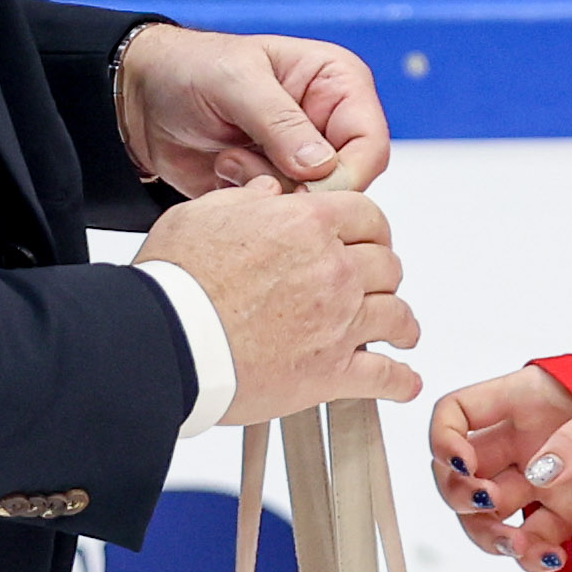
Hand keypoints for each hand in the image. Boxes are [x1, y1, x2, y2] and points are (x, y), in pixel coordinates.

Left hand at [118, 25, 391, 196]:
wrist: (142, 100)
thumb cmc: (191, 70)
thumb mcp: (236, 81)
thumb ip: (280, 121)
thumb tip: (322, 165)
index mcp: (338, 84)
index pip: (370, 144)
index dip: (346, 174)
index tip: (305, 186)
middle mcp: (329, 125)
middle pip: (350, 183)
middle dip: (301, 188)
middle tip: (252, 170)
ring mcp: (303, 160)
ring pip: (316, 206)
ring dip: (269, 191)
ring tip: (228, 160)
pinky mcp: (277, 187)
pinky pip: (284, 216)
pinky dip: (254, 203)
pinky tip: (224, 172)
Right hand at [141, 179, 418, 416]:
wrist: (166, 339)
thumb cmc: (176, 279)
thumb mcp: (202, 214)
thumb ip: (245, 199)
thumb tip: (268, 189)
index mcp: (306, 224)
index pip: (367, 215)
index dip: (371, 227)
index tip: (369, 239)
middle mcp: (332, 269)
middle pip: (387, 265)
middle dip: (383, 274)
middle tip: (377, 285)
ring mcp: (337, 321)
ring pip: (396, 315)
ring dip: (402, 323)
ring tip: (402, 332)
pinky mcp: (330, 372)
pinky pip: (384, 376)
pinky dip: (400, 380)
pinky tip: (404, 382)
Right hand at [430, 367, 571, 571]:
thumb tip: (541, 471)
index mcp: (522, 401)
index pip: (455, 413)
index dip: (444, 439)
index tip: (464, 464)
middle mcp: (521, 442)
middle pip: (460, 472)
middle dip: (461, 495)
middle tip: (488, 505)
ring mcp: (540, 482)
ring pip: (487, 514)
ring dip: (489, 535)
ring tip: (517, 546)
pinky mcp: (564, 515)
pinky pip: (529, 540)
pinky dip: (530, 556)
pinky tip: (550, 558)